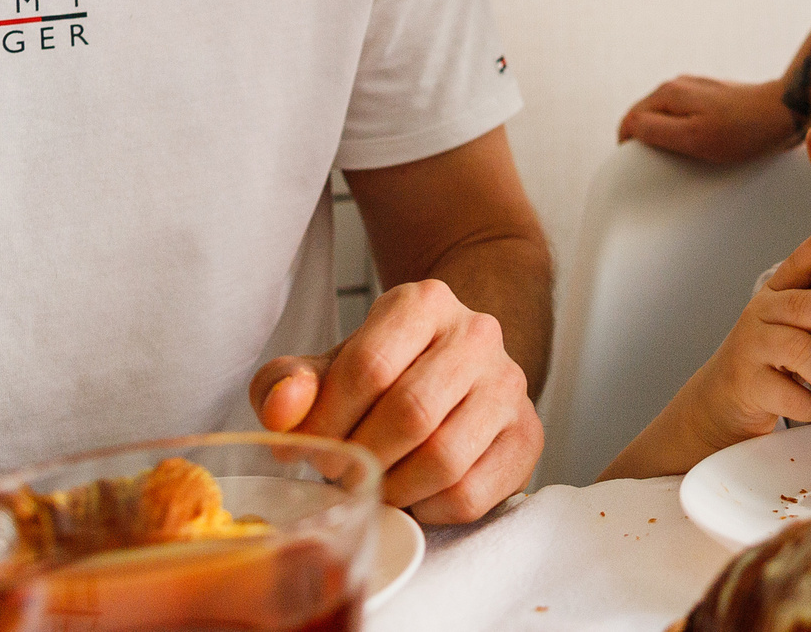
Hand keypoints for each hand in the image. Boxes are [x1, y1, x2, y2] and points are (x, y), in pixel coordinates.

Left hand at [249, 279, 540, 524]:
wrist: (453, 366)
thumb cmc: (382, 372)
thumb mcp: (328, 366)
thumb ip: (287, 384)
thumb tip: (282, 412)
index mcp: (424, 302)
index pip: (369, 366)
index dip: (326, 421)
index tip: (306, 446)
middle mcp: (477, 334)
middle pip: (411, 413)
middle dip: (362, 457)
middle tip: (341, 471)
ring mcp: (510, 385)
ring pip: (445, 458)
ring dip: (395, 487)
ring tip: (377, 483)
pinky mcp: (527, 436)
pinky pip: (472, 493)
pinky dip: (429, 508)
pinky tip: (414, 494)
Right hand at [617, 75, 798, 163]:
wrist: (786, 112)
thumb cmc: (743, 131)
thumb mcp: (693, 137)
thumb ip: (655, 130)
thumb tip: (628, 128)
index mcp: (668, 92)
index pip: (630, 120)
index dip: (630, 146)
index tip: (643, 169)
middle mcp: (678, 84)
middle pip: (647, 117)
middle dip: (649, 141)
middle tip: (666, 167)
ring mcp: (697, 88)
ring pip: (667, 117)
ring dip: (670, 138)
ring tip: (685, 158)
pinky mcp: (714, 97)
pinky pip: (688, 117)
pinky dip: (688, 133)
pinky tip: (704, 146)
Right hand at [679, 224, 810, 448]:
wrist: (723, 398)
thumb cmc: (775, 357)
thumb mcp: (791, 325)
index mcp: (778, 292)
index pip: (799, 262)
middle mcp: (763, 313)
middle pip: (804, 305)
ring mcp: (752, 347)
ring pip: (798, 352)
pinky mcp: (749, 383)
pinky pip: (789, 395)